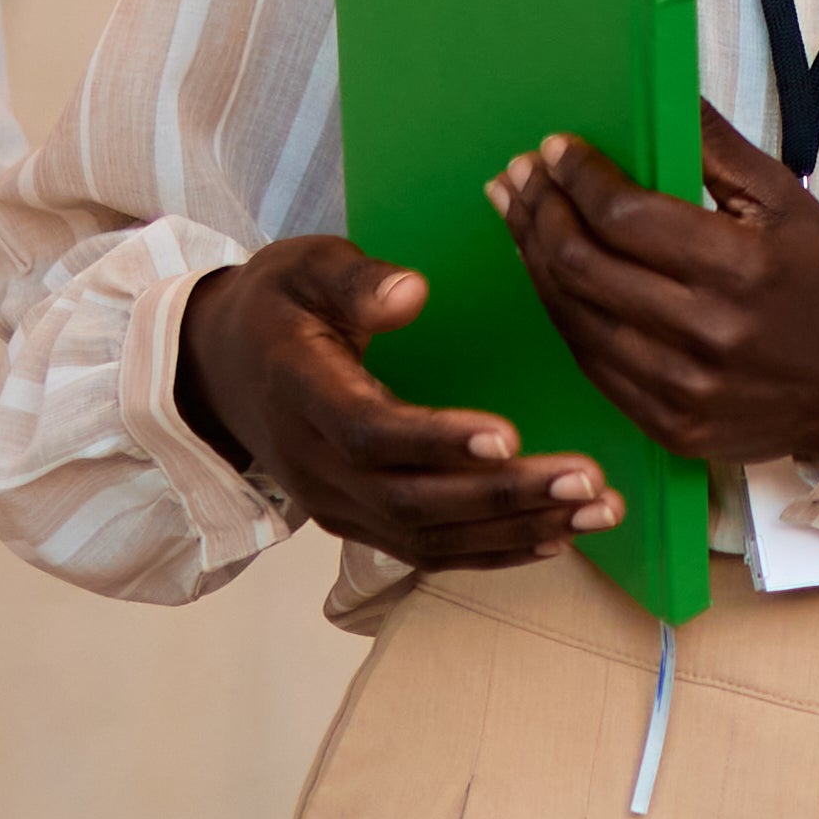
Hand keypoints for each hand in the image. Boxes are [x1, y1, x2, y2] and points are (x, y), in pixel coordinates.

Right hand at [174, 231, 615, 569]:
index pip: (370, 432)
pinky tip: (556, 538)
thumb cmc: (279, 306)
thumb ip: (355, 279)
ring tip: (599, 511)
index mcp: (300, 393)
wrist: (220, 369)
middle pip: (413, 498)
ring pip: (428, 535)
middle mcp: (314, 465)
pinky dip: (491, 552)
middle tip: (588, 481)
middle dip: (505, 496)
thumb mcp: (306, 266)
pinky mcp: (356, 522)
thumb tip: (412, 292)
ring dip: (517, 529)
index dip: (438, 441)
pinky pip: (426, 550)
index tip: (510, 435)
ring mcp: (334, 503)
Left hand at [500, 127, 818, 481]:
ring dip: (536, 260)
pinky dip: (563, 313)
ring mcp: (683, 388)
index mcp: (740, 268)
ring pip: (575, 317)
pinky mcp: (669, 426)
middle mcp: (707, 333)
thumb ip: (716, 147)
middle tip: (519, 176)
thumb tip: (662, 91)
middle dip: (539, 212)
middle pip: (585, 266)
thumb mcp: (785, 201)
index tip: (555, 150)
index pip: (625, 217)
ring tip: (517, 215)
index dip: (578, 179)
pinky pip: (591, 364)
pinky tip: (549, 276)